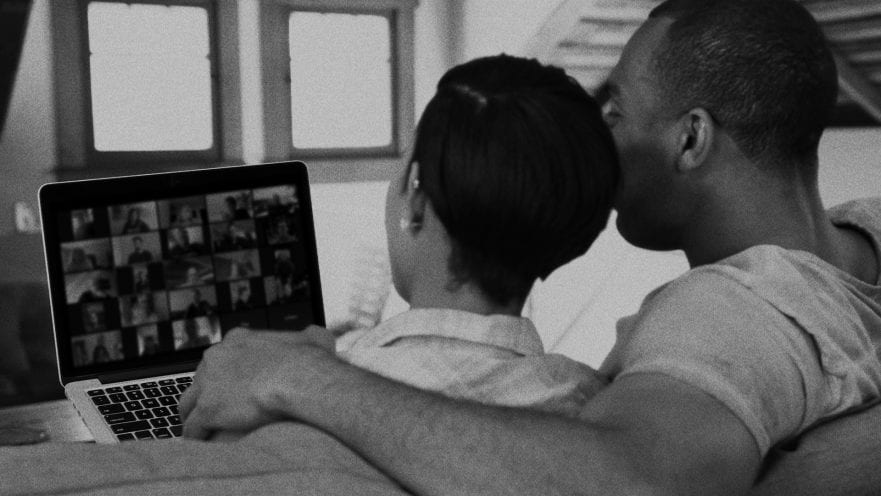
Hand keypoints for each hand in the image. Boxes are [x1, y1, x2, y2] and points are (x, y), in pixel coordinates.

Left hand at [180, 326, 334, 439]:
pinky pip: (192, 429)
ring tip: (202, 433)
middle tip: (216, 411)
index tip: (231, 388)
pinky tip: (203, 448)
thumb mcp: (315, 338)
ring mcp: (209, 383)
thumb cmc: (310, 361)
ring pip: (188, 404)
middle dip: (205, 395)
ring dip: (193, 418)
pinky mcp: (208, 409)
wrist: (300, 379)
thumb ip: (311, 336)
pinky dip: (196, 439)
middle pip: (199, 379)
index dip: (224, 375)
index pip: (219, 358)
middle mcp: (217, 357)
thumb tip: (316, 335)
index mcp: (237, 339)